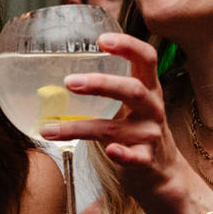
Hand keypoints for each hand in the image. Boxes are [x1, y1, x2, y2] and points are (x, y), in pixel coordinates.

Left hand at [42, 33, 212, 213]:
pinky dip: (122, 154)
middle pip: (132, 90)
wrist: (162, 174)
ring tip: (50, 129)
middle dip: (101, 83)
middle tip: (69, 82)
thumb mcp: (130, 106)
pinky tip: (109, 151)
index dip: (128, 45)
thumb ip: (108, 89)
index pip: (146, 59)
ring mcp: (151, 135)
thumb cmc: (137, 132)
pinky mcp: (146, 160)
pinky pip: (134, 156)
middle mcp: (152, 109)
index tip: (102, 39)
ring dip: (80, 127)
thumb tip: (62, 73)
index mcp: (148, 90)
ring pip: (116, 127)